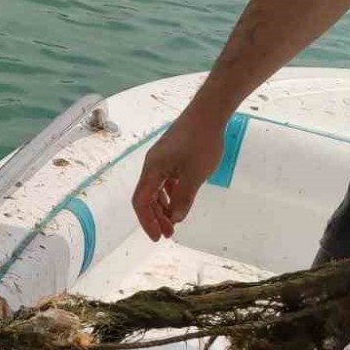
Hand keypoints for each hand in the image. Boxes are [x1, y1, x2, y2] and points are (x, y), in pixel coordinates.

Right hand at [131, 111, 224, 240]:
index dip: (147, 221)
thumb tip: (175, 218)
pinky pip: (166, 181)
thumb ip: (183, 198)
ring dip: (164, 208)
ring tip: (175, 221)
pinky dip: (170, 194)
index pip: (141, 202)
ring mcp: (162, 160)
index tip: (158, 237)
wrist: (209, 112)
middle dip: (156, 218)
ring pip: (157, 190)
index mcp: (152, 170)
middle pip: (147, 197)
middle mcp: (152, 166)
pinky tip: (181, 201)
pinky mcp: (172, 155)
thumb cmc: (201, 142)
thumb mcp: (194, 175)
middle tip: (169, 234)